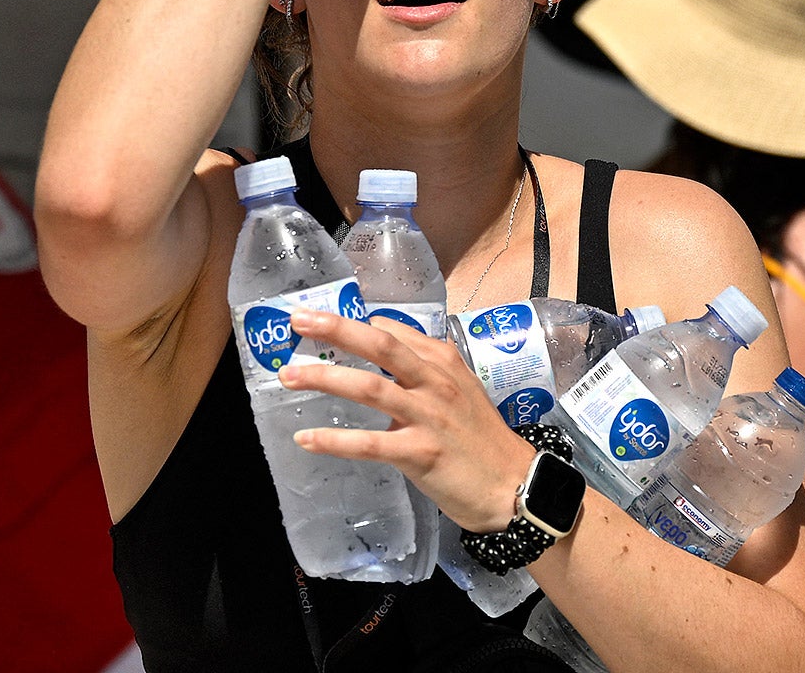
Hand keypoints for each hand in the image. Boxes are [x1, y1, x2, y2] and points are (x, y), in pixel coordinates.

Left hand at [278, 308, 534, 532]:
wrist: (515, 484)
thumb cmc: (480, 437)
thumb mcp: (459, 388)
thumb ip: (421, 367)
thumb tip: (379, 341)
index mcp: (443, 362)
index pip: (393, 331)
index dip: (353, 324)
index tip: (319, 320)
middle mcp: (436, 382)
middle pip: (380, 346)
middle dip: (336, 329)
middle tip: (298, 321)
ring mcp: (429, 416)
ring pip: (370, 388)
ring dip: (324, 379)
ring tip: (288, 376)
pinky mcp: (421, 453)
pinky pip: (370, 444)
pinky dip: (335, 439)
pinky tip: (306, 437)